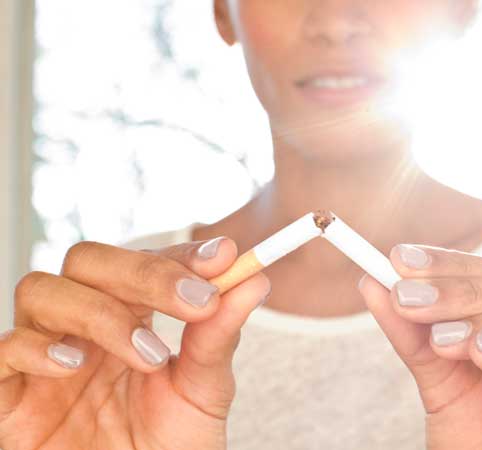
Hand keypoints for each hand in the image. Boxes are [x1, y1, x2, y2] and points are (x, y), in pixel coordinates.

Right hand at [0, 239, 269, 449]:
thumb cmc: (170, 449)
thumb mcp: (203, 392)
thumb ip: (219, 337)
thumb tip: (254, 279)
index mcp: (130, 318)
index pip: (145, 261)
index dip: (180, 254)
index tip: (224, 257)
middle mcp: (82, 327)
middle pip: (89, 260)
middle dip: (144, 273)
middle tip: (196, 302)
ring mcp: (43, 357)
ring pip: (42, 290)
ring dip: (100, 312)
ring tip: (147, 354)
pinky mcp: (10, 396)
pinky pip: (2, 351)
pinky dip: (35, 347)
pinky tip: (73, 366)